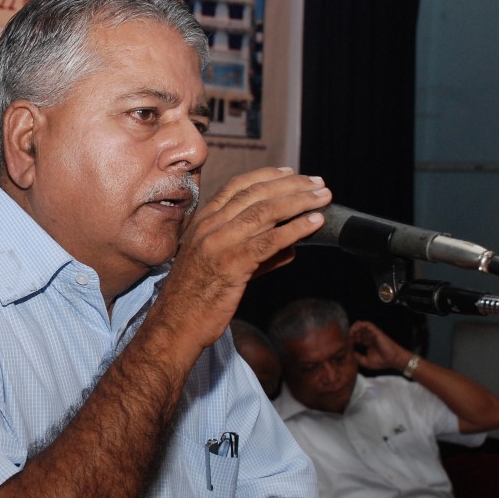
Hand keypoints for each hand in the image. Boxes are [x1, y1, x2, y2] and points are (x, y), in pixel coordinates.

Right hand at [153, 167, 331, 354]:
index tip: (290, 172)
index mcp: (202, 222)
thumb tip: (291, 248)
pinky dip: (295, 229)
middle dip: (291, 185)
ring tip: (323, 198)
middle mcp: (208, 227)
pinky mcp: (231, 264)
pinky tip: (314, 223)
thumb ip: (257, 254)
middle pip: (255, 194)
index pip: (236, 186)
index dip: (266, 176)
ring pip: (264, 212)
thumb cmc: (196, 299)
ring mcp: (218, 244)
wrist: (175, 324)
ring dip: (299, 202)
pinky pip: (269, 241)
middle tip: (318, 183)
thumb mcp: (222, 266)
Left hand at [349, 320, 410, 372]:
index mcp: (368, 343)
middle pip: (357, 330)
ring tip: (350, 334)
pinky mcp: (376, 331)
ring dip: (353, 328)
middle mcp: (370, 337)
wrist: (394, 360)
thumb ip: (357, 357)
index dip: (349, 339)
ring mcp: (373, 334)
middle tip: (345, 338)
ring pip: (361, 325)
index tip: (344, 343)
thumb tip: (349, 353)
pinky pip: (366, 324)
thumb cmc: (383, 362)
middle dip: (350, 333)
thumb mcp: (366, 362)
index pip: (356, 337)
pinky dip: (359, 326)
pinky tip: (354, 332)